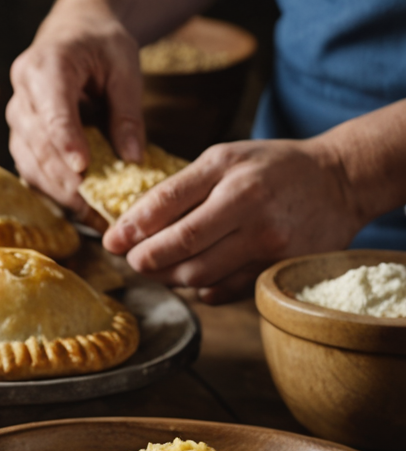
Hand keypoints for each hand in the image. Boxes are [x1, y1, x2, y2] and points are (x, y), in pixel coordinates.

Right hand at [7, 0, 146, 217]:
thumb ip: (127, 112)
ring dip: (56, 188)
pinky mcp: (21, 134)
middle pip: (37, 141)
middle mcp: (22, 91)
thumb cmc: (101, 45)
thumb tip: (132, 157)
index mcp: (46, 65)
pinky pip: (30, 165)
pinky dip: (51, 188)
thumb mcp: (125, 68)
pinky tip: (76, 205)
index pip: (52, 109)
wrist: (74, 33)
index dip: (66, 141)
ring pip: (28, 159)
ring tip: (89, 213)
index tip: (82, 168)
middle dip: (64, 176)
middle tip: (94, 205)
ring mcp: (17, 114)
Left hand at [102, 139, 363, 302]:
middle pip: (179, 249)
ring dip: (168, 277)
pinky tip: (194, 278)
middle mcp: (250, 211)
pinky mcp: (279, 268)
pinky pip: (225, 291)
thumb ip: (179, 188)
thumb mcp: (224, 158)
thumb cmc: (272, 167)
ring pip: (199, 276)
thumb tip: (131, 223)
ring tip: (158, 268)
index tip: (110, 241)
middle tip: (132, 259)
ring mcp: (269, 244)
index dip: (130, 229)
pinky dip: (200, 290)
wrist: (339, 182)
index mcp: (229, 177)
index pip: (165, 207)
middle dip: (144, 259)